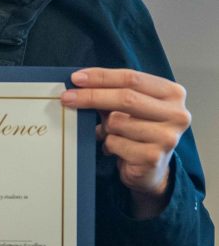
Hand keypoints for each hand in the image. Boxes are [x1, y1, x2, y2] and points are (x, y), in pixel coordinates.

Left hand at [61, 68, 190, 216]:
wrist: (151, 169)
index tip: (76, 79)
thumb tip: (79, 84)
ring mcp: (167, 137)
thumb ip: (112, 92)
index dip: (101, 77)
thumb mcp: (129, 107)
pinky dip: (108, 145)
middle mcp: (176, 114)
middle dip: (92, 96)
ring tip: (111, 134)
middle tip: (67, 97)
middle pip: (125, 97)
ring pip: (117, 122)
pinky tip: (117, 149)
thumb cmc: (138, 130)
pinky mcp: (153, 157)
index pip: (132, 78)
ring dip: (105, 128)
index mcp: (172, 93)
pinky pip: (115, 143)